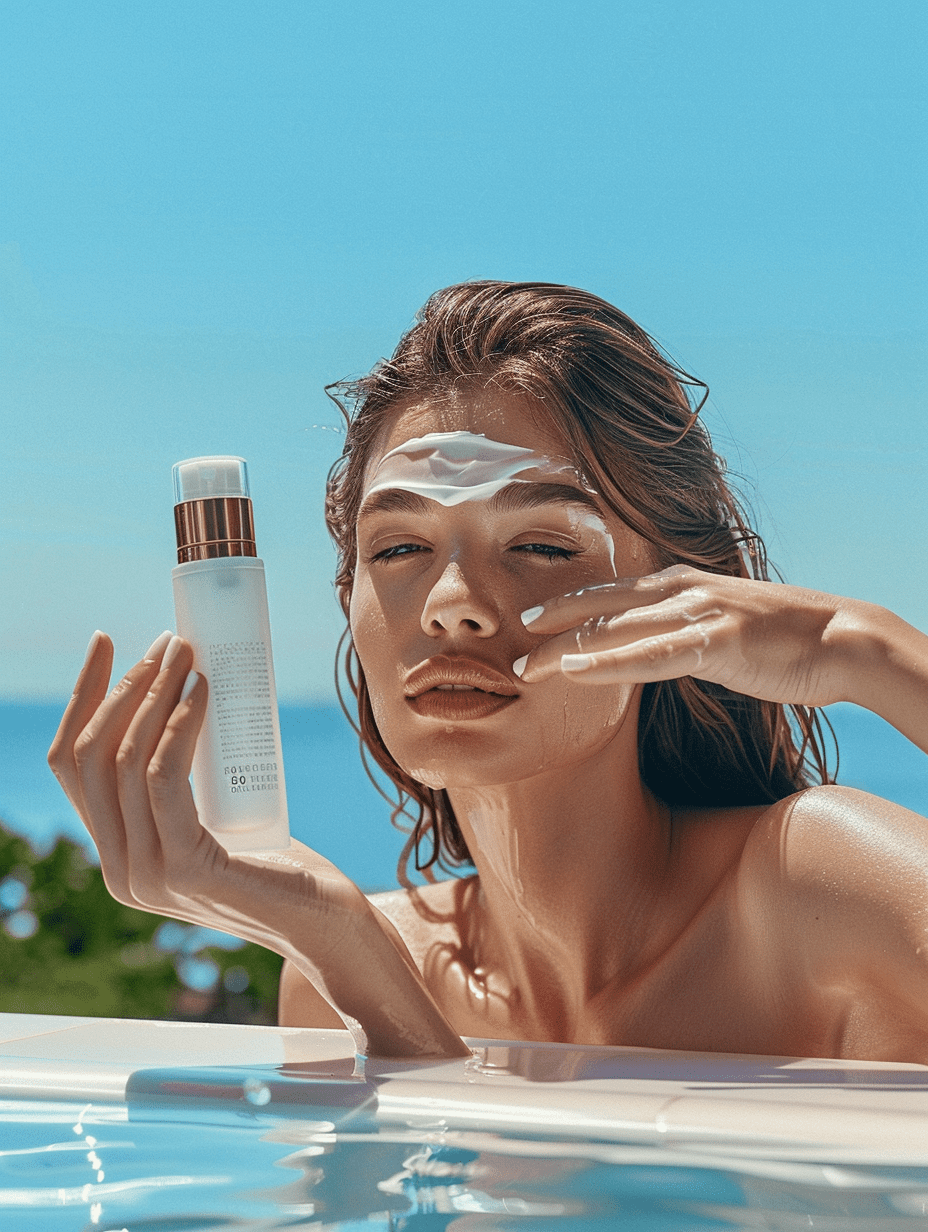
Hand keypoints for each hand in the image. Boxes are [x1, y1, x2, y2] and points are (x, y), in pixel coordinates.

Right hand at [48, 631, 467, 1057]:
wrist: (331, 924)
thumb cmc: (285, 863)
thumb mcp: (218, 819)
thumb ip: (192, 788)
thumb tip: (193, 695)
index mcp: (120, 855)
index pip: (74, 766)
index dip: (83, 698)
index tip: (107, 642)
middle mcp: (121, 871)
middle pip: (91, 757)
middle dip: (125, 686)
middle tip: (167, 641)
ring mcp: (148, 876)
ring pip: (126, 762)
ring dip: (154, 694)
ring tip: (187, 653)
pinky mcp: (188, 870)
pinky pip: (165, 780)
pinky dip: (179, 727)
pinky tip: (203, 693)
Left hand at [515, 565, 860, 708]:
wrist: (842, 637)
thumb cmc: (787, 637)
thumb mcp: (727, 624)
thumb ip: (688, 629)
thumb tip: (661, 646)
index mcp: (684, 584)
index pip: (613, 592)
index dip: (568, 603)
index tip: (530, 618)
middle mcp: (683, 591)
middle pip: (602, 607)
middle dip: (552, 624)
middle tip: (511, 638)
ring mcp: (698, 614)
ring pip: (615, 630)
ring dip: (564, 650)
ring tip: (524, 668)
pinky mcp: (716, 643)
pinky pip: (649, 656)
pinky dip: (607, 663)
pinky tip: (574, 671)